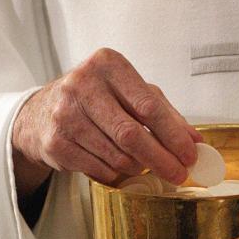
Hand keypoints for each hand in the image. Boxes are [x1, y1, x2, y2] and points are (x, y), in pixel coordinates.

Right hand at [12, 48, 201, 196]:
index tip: (190, 154)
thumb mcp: (132, 93)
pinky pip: (98, 169)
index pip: (148, 105)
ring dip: (139, 166)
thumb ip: (165, 113)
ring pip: (116, 155)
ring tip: (145, 164)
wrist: (43, 110)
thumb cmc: (98, 97)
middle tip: (178, 173)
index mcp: (108, 65)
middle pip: (131, 134)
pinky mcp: (54, 142)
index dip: (173, 135)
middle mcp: (82, 85)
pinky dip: (116, 174)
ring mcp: (65, 114)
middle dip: (161, 159)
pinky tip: (120, 167)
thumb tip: (196, 141)